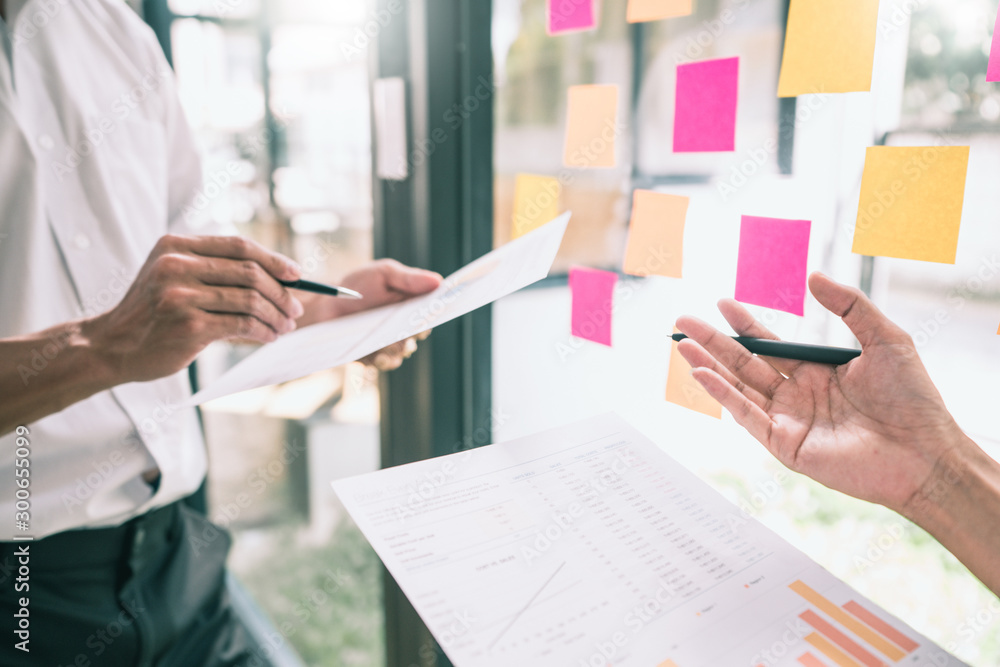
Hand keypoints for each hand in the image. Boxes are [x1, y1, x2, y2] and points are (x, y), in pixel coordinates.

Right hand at [87, 234, 303, 383]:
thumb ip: (214, 270)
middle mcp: (176, 265)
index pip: (239, 245)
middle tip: (296, 308)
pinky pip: (242, 324)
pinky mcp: (188, 326)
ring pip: (249, 300)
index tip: (296, 274)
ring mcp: (181, 295)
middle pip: (249, 272)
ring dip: (276, 315)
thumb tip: (278, 278)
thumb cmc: (152, 313)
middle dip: (281, 292)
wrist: (111, 346)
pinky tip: (269, 336)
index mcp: (175, 246)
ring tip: (286, 326)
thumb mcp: (173, 277)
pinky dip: (263, 331)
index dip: (273, 259)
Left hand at [298, 258, 442, 370]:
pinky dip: (384, 360)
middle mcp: (402, 326)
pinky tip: (378, 354)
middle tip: (412, 329)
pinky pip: (385, 362)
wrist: (324, 306)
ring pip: (404, 350)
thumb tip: (439, 281)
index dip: (434, 313)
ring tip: (394, 342)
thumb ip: (409, 278)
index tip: (433, 311)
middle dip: (416, 332)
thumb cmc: (355, 286)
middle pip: (418, 333)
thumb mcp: (383, 274)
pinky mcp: (373, 357)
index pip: (430, 312)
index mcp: (409, 305)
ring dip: (401, 347)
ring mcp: (388, 343)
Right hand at [675, 272, 964, 514]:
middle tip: (683, 321)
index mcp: (818, 371)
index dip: (746, 324)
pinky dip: (724, 396)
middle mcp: (798, 395)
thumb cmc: (914, 399)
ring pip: (740, 388)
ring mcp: (790, 421)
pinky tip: (703, 375)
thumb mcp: (885, 338)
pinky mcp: (786, 445)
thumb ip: (849, 306)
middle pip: (746, 363)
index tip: (724, 303)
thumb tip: (814, 276)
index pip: (771, 344)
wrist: (927, 452)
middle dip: (714, 342)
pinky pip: (748, 416)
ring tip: (683, 346)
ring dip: (709, 367)